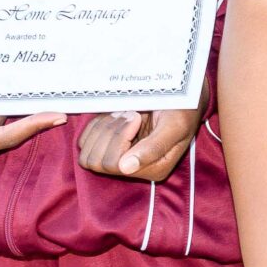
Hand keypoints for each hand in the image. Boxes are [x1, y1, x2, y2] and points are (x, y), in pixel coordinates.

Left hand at [76, 108, 202, 181]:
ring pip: (87, 156)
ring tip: (122, 113)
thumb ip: (154, 148)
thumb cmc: (182, 110)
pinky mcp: (107, 147)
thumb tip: (126, 169)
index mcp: (153, 169)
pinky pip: (85, 144)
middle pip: (98, 162)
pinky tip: (113, 116)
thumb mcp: (174, 126)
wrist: (179, 96)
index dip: (120, 138)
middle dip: (110, 133)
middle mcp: (133, 169)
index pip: (116, 165)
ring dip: (102, 129)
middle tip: (129, 113)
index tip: (136, 117)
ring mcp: (118, 159)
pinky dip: (95, 126)